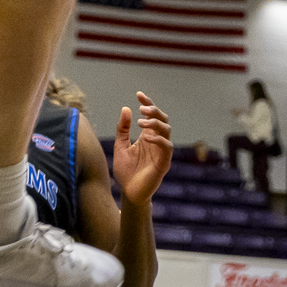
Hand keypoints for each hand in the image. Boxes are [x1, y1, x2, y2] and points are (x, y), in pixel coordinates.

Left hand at [113, 91, 172, 206]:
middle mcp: (156, 141)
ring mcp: (161, 151)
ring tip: (141, 123)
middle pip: (162, 119)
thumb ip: (122, 129)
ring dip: (155, 123)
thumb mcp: (120, 146)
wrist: (128, 192)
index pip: (151, 116)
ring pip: (166, 130)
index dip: (148, 104)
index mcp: (147, 136)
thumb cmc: (125, 170)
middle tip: (142, 109)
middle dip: (154, 111)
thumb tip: (125, 108)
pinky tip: (146, 137)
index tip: (139, 94)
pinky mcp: (164, 162)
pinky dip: (158, 139)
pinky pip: (167, 147)